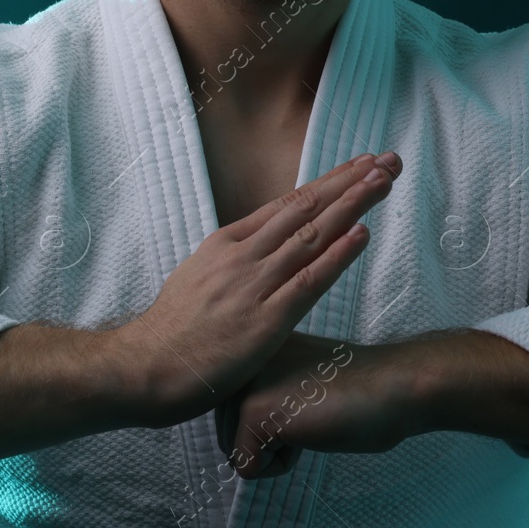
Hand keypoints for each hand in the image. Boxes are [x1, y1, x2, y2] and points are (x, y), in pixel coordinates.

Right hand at [110, 151, 400, 428]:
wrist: (141, 368)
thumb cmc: (170, 331)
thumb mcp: (198, 277)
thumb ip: (231, 262)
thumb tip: (257, 250)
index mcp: (227, 243)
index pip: (288, 204)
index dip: (329, 183)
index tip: (359, 165)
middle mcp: (243, 255)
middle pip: (306, 209)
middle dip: (350, 182)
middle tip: (387, 159)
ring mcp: (253, 286)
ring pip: (312, 235)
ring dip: (352, 205)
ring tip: (384, 180)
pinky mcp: (264, 322)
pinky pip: (307, 282)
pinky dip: (337, 255)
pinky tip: (362, 234)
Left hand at [215, 332, 420, 479]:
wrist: (392, 386)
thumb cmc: (355, 390)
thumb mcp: (293, 377)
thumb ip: (261, 386)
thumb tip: (233, 428)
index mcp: (248, 348)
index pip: (228, 412)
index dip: (270, 423)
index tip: (306, 399)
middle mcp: (238, 360)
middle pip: (227, 434)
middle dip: (269, 440)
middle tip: (311, 409)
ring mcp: (243, 383)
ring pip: (234, 452)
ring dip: (275, 451)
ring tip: (311, 416)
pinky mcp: (252, 412)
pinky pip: (248, 468)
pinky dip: (281, 465)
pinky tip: (311, 431)